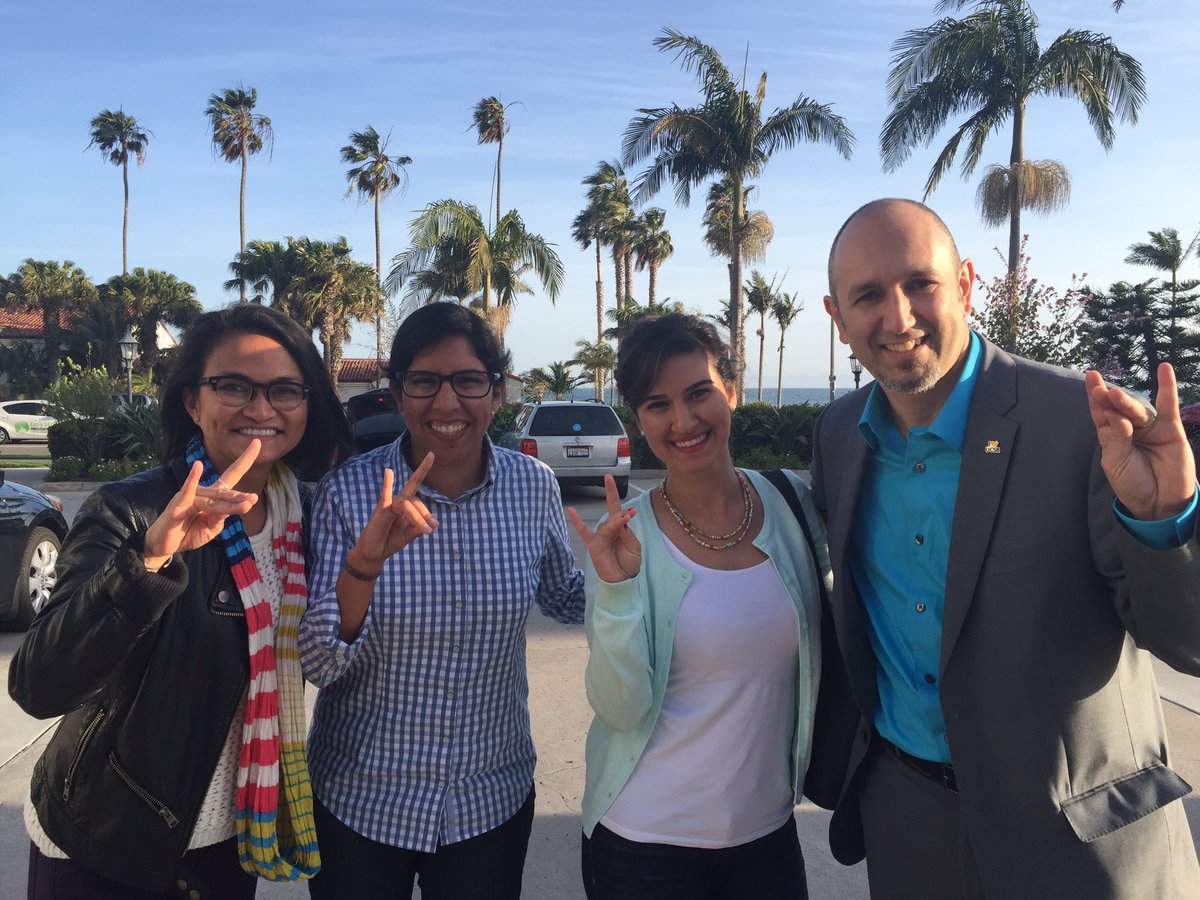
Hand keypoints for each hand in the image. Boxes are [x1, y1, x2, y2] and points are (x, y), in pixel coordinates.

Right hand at [143, 441, 261, 565]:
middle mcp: (203, 493)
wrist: (165, 545)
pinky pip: (186, 492)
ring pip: (213, 501)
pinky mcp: (177, 504)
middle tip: (253, 499)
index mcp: (213, 496)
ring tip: (246, 505)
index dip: (245, 460)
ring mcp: (189, 497)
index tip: (257, 442)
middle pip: (225, 492)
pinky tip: (197, 466)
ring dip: (229, 505)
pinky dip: (191, 480)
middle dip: (239, 496)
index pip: (232, 475)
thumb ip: (219, 519)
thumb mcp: (210, 529)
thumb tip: (228, 510)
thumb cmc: (188, 533)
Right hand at [348, 452, 439, 572]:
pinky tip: (388, 472)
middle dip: (426, 515)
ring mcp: (388, 504)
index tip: (432, 454)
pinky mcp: (380, 510)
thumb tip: (430, 526)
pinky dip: (387, 483)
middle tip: (432, 529)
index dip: (423, 469)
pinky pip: (385, 495)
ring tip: (426, 531)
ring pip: (407, 505)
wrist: (375, 553)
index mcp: (406, 504)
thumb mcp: (409, 535)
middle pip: (416, 501)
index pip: (415, 484)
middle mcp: (398, 501)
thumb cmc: (391, 540)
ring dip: (418, 517)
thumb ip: (418, 528)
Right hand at [566, 474, 640, 582]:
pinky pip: (583, 531)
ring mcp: (600, 535)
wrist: (622, 579)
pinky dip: (577, 522)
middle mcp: (610, 529)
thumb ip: (628, 535)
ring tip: (624, 519)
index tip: (634, 511)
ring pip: (607, 524)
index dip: (627, 511)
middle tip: (618, 495)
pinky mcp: (593, 544)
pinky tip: (571, 511)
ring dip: (615, 521)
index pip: (621, 512)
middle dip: (616, 503)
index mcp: (621, 528)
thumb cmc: (629, 562)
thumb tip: (622, 522)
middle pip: (613, 513)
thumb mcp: (634, 548)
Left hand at [1085, 364, 1196, 519]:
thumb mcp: (1116, 463)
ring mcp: (1150, 427)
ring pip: (1138, 409)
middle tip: (1101, 391)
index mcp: (1111, 435)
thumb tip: (1118, 417)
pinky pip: (1169, 405)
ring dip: (1127, 401)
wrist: (1159, 503)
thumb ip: (1116, 439)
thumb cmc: (1132, 484)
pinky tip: (1164, 368)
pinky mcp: (1171, 429)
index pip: (1101, 412)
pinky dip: (1167, 386)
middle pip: (1117, 408)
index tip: (1090, 379)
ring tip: (1115, 394)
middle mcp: (1129, 428)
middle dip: (1108, 400)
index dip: (1095, 397)